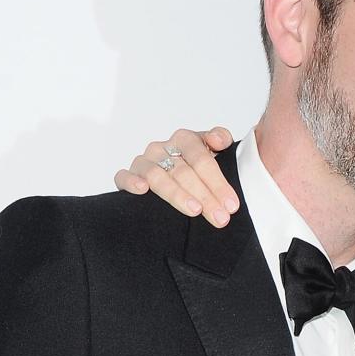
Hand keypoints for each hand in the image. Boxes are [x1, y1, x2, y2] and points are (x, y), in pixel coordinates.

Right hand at [114, 127, 238, 227]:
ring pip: (158, 176)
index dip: (218, 182)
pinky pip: (123, 176)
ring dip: (177, 194)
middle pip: (184, 172)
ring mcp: (144, 161)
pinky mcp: (128, 175)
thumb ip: (220, 138)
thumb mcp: (216, 149)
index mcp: (185, 139)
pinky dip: (130, 181)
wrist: (179, 172)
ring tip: (195, 210)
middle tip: (220, 217)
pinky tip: (141, 190)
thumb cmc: (199, 164)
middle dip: (205, 196)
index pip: (202, 159)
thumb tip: (219, 140)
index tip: (231, 205)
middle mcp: (163, 148)